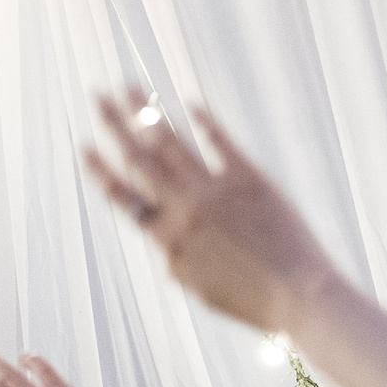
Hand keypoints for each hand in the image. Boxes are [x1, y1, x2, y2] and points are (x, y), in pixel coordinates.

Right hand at [86, 88, 337, 333]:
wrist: (300, 297)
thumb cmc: (254, 302)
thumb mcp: (200, 288)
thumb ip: (175, 258)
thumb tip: (162, 242)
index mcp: (168, 238)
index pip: (122, 196)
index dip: (100, 169)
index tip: (85, 145)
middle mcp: (184, 209)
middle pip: (138, 157)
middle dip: (112, 123)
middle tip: (95, 93)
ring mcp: (215, 191)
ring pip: (169, 140)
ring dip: (145, 109)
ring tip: (128, 84)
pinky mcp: (249, 180)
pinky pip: (219, 141)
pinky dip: (203, 120)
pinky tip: (189, 101)